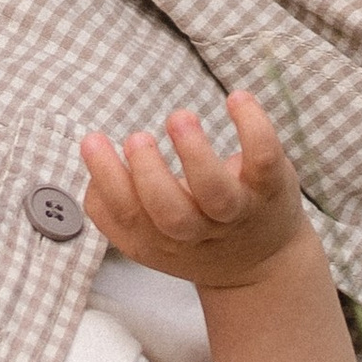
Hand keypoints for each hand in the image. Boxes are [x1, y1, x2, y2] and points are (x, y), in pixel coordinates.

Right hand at [79, 90, 308, 293]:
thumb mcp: (152, 237)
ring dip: (196, 154)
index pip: (125, 218)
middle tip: (136, 138)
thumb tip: (96, 174)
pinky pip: (264, 159)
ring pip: (217, 193)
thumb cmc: (195, 234)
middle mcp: (197, 232)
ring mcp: (236, 213)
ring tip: (179, 118)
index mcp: (158, 241)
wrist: (265, 262)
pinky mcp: (270, 189)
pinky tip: (237, 99)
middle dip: (148, 174)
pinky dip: (253, 127)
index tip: (92, 140)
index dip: (105, 179)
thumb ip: (120, 209)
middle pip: (170, 214)